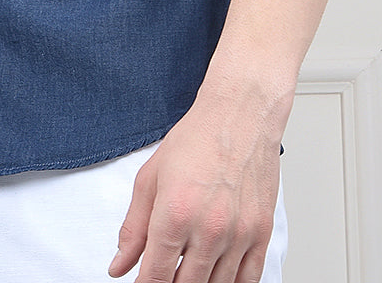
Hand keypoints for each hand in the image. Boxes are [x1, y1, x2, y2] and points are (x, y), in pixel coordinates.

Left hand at [107, 89, 281, 282]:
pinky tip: (217, 275)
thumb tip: (120, 266)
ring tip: (188, 270)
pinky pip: (249, 280)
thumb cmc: (198, 138)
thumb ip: (133, 228)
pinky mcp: (262, 233)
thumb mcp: (151, 178)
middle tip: (166, 272)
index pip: (155, 278)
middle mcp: (209, 228)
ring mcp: (239, 234)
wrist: (240, 114)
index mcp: (175, 213)